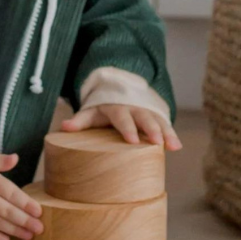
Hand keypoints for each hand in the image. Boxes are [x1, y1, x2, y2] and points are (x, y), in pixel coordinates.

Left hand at [61, 104, 181, 150]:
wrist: (119, 93)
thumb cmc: (103, 109)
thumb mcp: (91, 112)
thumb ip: (79, 120)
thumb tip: (63, 127)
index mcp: (116, 107)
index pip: (122, 117)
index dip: (127, 128)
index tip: (132, 140)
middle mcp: (134, 108)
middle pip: (143, 118)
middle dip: (151, 129)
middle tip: (157, 142)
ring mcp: (146, 112)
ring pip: (158, 121)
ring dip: (166, 132)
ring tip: (173, 146)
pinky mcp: (156, 117)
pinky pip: (165, 125)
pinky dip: (172, 134)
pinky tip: (177, 147)